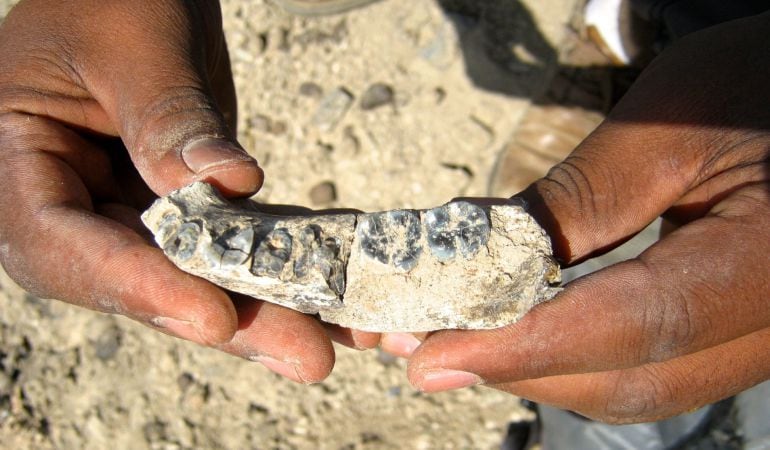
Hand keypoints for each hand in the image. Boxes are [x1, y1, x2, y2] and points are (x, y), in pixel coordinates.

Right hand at [0, 0, 375, 382]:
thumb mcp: (135, 44)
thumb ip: (168, 118)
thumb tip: (228, 184)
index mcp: (17, 161)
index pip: (60, 243)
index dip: (134, 286)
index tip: (211, 315)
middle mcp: (69, 201)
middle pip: (138, 279)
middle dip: (225, 317)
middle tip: (304, 353)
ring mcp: (127, 209)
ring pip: (191, 274)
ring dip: (264, 307)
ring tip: (334, 335)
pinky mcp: (179, 209)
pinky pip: (228, 244)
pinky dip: (279, 264)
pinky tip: (333, 285)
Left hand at [402, 11, 769, 421]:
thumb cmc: (754, 88)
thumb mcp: (667, 127)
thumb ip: (580, 201)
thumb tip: (477, 262)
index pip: (638, 325)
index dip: (527, 346)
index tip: (433, 355)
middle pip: (632, 377)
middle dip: (518, 366)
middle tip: (424, 347)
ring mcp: (758, 337)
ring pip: (638, 385)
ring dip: (540, 368)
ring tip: (457, 340)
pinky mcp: (734, 331)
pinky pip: (650, 365)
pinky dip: (576, 355)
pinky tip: (521, 331)